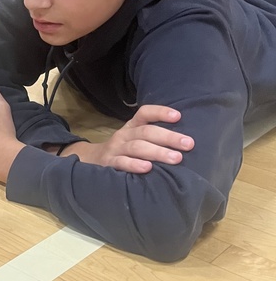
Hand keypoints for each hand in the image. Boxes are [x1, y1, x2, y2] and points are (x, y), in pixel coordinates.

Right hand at [61, 105, 193, 172]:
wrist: (91, 161)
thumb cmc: (123, 151)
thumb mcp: (134, 139)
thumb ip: (153, 138)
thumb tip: (185, 141)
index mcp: (132, 126)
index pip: (145, 113)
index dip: (160, 112)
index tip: (178, 116)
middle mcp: (124, 135)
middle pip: (146, 132)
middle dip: (169, 137)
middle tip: (188, 144)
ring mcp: (116, 149)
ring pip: (137, 147)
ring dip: (157, 152)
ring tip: (176, 158)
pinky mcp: (109, 163)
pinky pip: (121, 162)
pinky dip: (134, 165)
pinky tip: (147, 168)